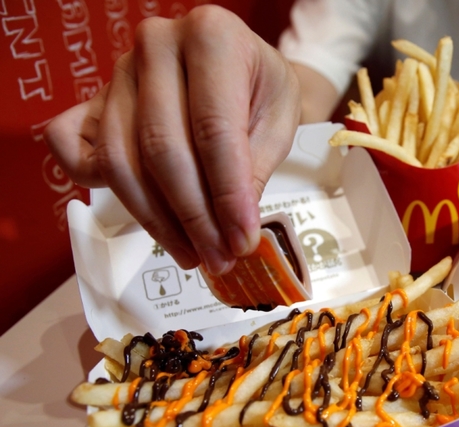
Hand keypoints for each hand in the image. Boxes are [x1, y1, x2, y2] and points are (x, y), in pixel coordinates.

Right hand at [44, 5, 300, 274]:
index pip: (214, 130)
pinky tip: (147, 218)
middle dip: (194, 218)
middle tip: (218, 258)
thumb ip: (256, 167)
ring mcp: (118, 72)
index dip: (227, 195)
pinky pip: (78, 152)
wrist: (240, 65)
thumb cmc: (262, 89)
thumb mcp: (281, 119)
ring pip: (123, 161)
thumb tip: (233, 227)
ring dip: (158, 221)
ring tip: (193, 253)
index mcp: (213, 37)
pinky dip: (104, 190)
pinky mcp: (93, 100)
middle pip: (163, 150)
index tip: (241, 241)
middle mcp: (157, 45)